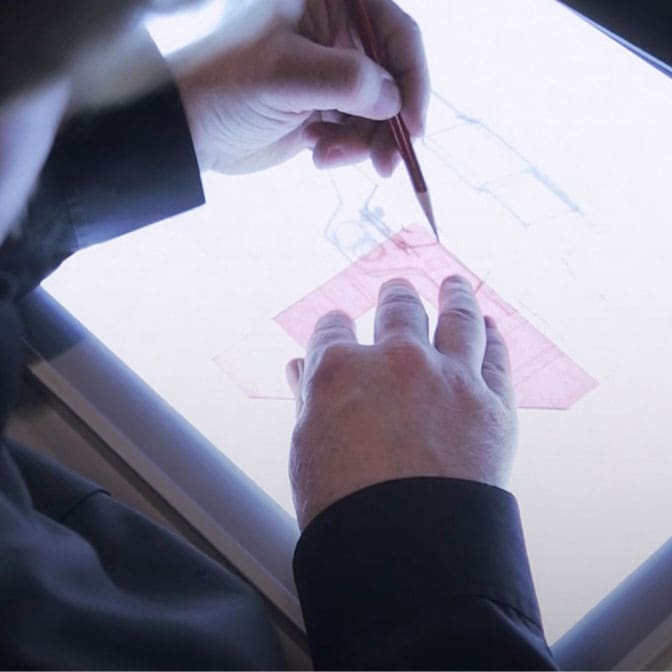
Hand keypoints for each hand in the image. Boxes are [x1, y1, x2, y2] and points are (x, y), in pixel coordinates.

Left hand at [174, 0, 428, 174]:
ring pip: (377, 110)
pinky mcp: (323, 108)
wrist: (188, 129)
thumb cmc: (224, 85)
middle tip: (383, 164)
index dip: (412, 79)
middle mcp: (336, 34)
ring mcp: (331, 73)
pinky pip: (356, 130)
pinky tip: (316, 153)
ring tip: (327, 155)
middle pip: (392, 77)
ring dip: (364, 141)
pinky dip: (346, 148)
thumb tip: (393, 99)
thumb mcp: (283, 75)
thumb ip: (344, 80)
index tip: (413, 126)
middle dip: (390, 123)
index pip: (395, 32)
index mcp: (329, 3)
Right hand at [286, 275, 517, 529]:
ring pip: (456, 315)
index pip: (333, 330)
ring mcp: (448, 377)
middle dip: (394, 297)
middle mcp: (396, 360)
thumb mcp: (308, 446)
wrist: (406, 550)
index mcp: (339, 371)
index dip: (334, 328)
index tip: (339, 328)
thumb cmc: (343, 507)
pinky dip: (492, 339)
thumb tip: (299, 369)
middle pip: (397, 309)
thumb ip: (308, 398)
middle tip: (396, 290)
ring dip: (454, 295)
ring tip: (453, 283)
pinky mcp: (491, 403)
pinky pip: (496, 356)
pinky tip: (489, 329)